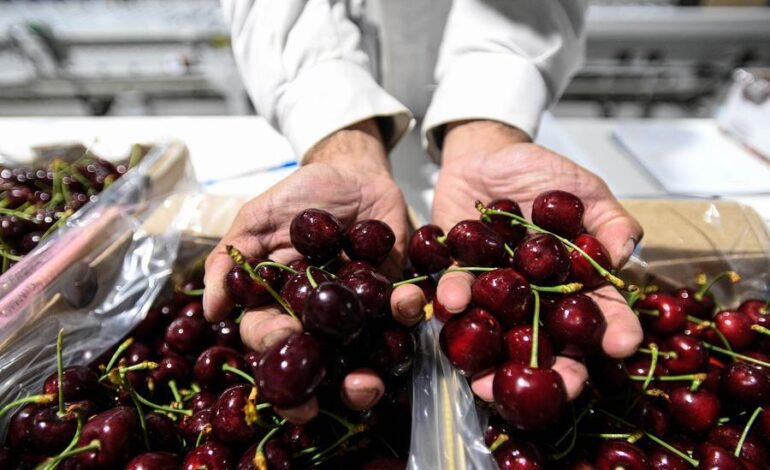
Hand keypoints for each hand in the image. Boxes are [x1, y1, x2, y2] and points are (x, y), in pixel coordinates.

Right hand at [202, 120, 425, 422]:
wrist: (351, 172)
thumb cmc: (299, 196)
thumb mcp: (257, 219)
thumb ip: (231, 259)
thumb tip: (212, 309)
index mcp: (281, 305)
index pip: (273, 343)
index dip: (278, 366)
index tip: (289, 383)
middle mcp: (321, 318)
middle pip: (324, 364)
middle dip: (333, 387)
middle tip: (344, 394)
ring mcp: (360, 309)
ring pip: (365, 352)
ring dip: (372, 371)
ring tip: (372, 380)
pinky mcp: (394, 291)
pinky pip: (403, 311)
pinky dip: (407, 310)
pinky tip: (406, 302)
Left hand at [432, 120, 643, 401]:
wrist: (487, 156)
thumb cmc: (542, 173)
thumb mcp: (585, 190)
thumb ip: (610, 219)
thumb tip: (622, 253)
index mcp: (574, 281)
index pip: (601, 313)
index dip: (615, 331)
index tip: (621, 346)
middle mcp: (536, 296)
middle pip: (551, 342)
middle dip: (556, 371)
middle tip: (560, 389)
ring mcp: (497, 291)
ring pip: (499, 333)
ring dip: (492, 360)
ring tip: (488, 382)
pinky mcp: (459, 274)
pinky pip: (456, 292)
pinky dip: (453, 298)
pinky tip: (452, 304)